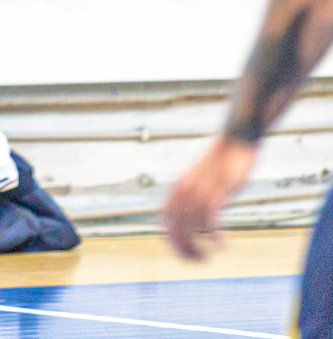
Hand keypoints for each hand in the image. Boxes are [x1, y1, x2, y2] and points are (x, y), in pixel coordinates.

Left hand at [162, 134, 257, 259]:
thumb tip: (195, 209)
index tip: (181, 250)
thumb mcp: (201, 177)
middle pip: (175, 227)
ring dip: (198, 247)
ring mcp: (200, 191)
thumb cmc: (221, 158)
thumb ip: (196, 192)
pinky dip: (216, 236)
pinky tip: (223, 245)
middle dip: (182, 248)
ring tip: (207, 257)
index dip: (169, 237)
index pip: (164, 218)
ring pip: (192, 227)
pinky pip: (211, 220)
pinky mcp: (218, 192)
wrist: (235, 139)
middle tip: (195, 260)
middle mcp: (184, 190)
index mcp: (178, 186)